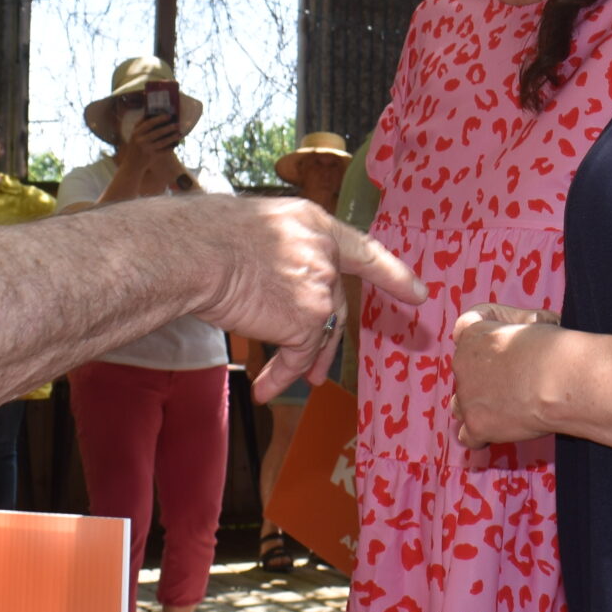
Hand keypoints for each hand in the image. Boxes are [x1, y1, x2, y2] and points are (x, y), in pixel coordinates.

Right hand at [124, 112, 184, 180]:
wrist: (132, 164)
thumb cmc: (135, 147)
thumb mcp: (134, 135)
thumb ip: (141, 125)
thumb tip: (154, 114)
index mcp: (136, 133)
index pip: (149, 123)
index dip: (159, 119)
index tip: (169, 116)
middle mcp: (141, 140)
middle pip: (158, 132)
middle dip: (169, 128)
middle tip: (178, 124)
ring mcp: (147, 149)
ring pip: (162, 142)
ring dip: (172, 137)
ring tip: (179, 134)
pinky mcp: (152, 157)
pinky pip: (164, 151)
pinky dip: (171, 147)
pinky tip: (176, 144)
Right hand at [175, 196, 423, 397]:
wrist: (193, 253)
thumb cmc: (205, 238)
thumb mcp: (256, 229)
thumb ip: (282, 251)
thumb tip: (278, 282)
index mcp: (312, 222)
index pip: (362, 250)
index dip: (392, 273)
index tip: (418, 292)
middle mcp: (324, 251)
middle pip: (334, 300)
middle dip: (325, 337)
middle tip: (320, 368)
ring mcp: (319, 285)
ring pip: (318, 330)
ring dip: (304, 359)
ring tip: (298, 381)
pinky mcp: (307, 318)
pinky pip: (299, 354)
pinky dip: (284, 374)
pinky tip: (266, 389)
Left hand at [450, 305, 561, 445]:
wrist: (561, 381)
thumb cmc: (554, 349)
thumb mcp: (536, 322)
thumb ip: (521, 325)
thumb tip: (529, 326)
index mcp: (474, 334)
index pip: (464, 328)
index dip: (483, 334)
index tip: (501, 341)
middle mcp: (462, 364)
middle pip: (464, 370)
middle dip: (484, 375)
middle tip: (515, 380)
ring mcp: (467, 397)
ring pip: (460, 404)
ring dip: (478, 405)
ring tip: (504, 407)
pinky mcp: (476, 424)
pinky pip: (468, 436)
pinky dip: (482, 435)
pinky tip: (499, 430)